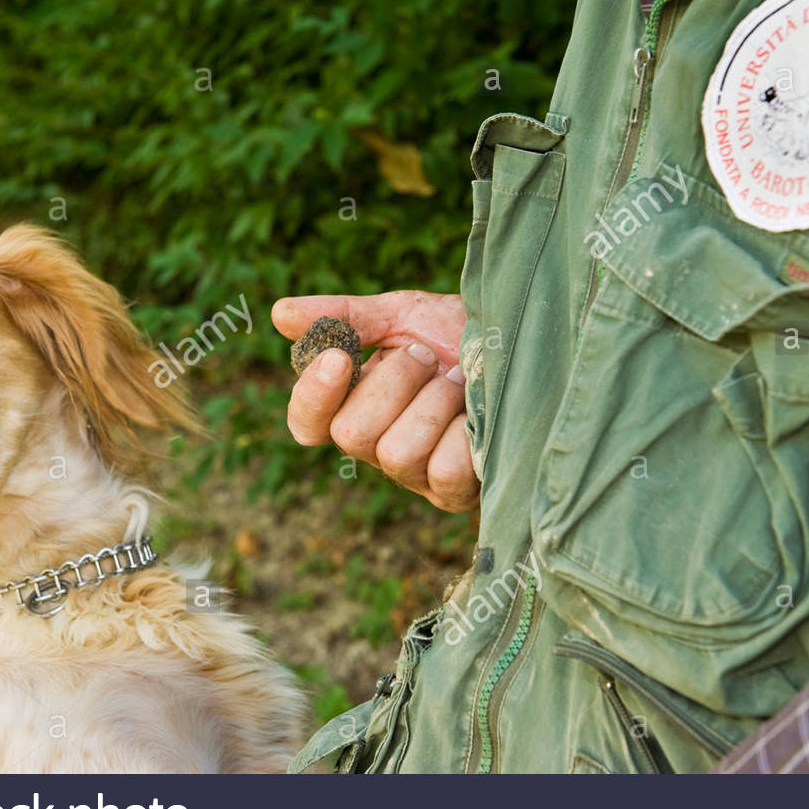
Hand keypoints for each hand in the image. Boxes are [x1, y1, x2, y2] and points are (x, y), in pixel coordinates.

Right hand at [271, 291, 478, 512]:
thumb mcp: (402, 314)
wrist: (529, 346)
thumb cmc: (460, 335)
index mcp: (354, 405)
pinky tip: (479, 414)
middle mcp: (377, 447)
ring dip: (434, 402)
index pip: (307, 423)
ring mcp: (415, 476)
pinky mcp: (454, 494)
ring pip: (395, 453)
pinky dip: (465, 432)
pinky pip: (443, 471)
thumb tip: (278, 314)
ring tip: (460, 381)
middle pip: (352, 435)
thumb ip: (343, 317)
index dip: (314, 396)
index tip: (339, 358)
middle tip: (426, 356)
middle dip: (394, 383)